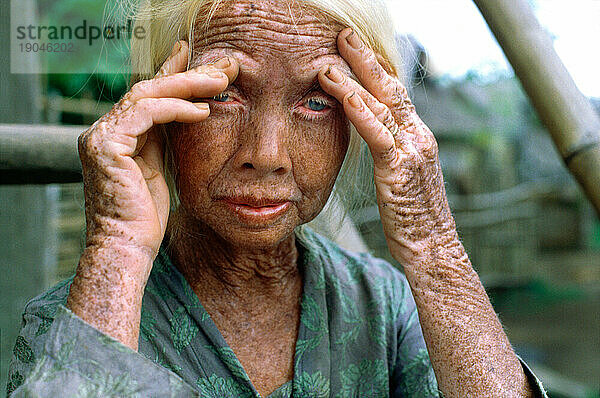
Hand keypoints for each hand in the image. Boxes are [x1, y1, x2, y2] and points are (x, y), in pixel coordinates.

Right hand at [68, 42, 238, 348]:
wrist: (127, 249)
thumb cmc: (146, 220)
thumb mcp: (160, 171)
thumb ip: (165, 142)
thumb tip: (190, 116)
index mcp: (118, 137)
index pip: (150, 97)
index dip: (177, 76)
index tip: (205, 64)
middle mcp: (105, 131)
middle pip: (150, 90)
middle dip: (188, 74)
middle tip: (222, 65)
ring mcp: (101, 136)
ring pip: (147, 94)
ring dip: (187, 85)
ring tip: (221, 81)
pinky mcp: (105, 145)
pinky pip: (145, 113)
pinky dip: (175, 108)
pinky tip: (203, 110)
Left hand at [319, 28, 454, 266]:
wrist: (433, 247)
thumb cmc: (412, 215)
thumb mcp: (401, 174)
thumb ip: (389, 149)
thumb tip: (370, 132)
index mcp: (417, 136)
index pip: (393, 93)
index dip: (373, 69)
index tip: (351, 49)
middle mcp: (418, 136)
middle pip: (389, 88)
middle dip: (365, 59)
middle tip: (342, 34)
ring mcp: (412, 151)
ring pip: (382, 107)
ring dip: (354, 81)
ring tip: (329, 60)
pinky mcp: (400, 171)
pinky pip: (380, 137)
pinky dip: (363, 115)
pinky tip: (346, 97)